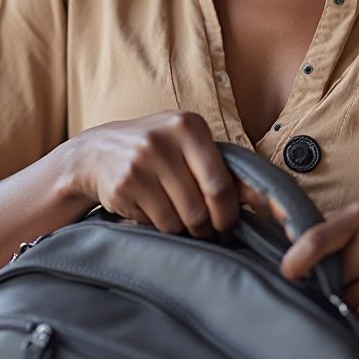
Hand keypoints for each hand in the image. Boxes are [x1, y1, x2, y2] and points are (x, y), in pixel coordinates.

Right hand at [68, 111, 239, 238]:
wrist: (97, 151)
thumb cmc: (156, 150)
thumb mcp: (188, 146)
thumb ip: (222, 168)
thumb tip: (261, 197)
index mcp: (189, 126)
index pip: (220, 183)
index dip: (229, 213)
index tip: (229, 224)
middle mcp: (164, 140)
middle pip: (201, 207)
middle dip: (209, 228)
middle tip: (209, 232)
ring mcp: (141, 163)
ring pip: (179, 220)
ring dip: (185, 230)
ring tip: (179, 218)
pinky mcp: (124, 185)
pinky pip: (156, 223)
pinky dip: (161, 226)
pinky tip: (154, 211)